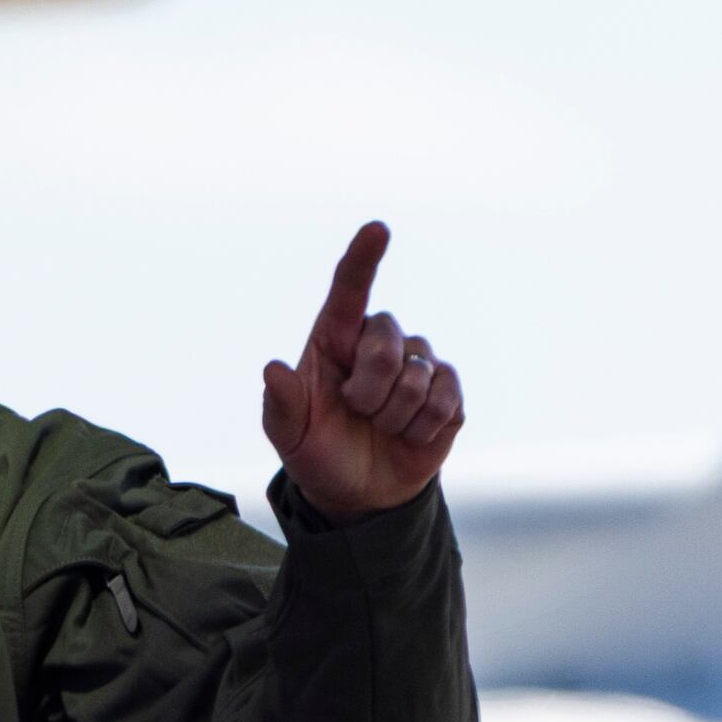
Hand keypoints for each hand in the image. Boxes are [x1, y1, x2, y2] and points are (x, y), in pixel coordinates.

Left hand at [261, 221, 462, 520]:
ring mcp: (418, 364)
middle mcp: (379, 342)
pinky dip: (423, 427)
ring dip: (394, 416)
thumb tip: (272, 369)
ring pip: (418, 377)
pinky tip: (409, 435)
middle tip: (356, 412)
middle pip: (387, 343)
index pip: (349, 289)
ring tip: (381, 426)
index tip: (378, 229)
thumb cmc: (318, 451)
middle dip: (369, 391)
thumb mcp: (289, 435)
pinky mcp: (448, 392)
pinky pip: (445, 399)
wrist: (359, 492)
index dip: (364, 258)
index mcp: (335, 339)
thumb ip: (281, 405)